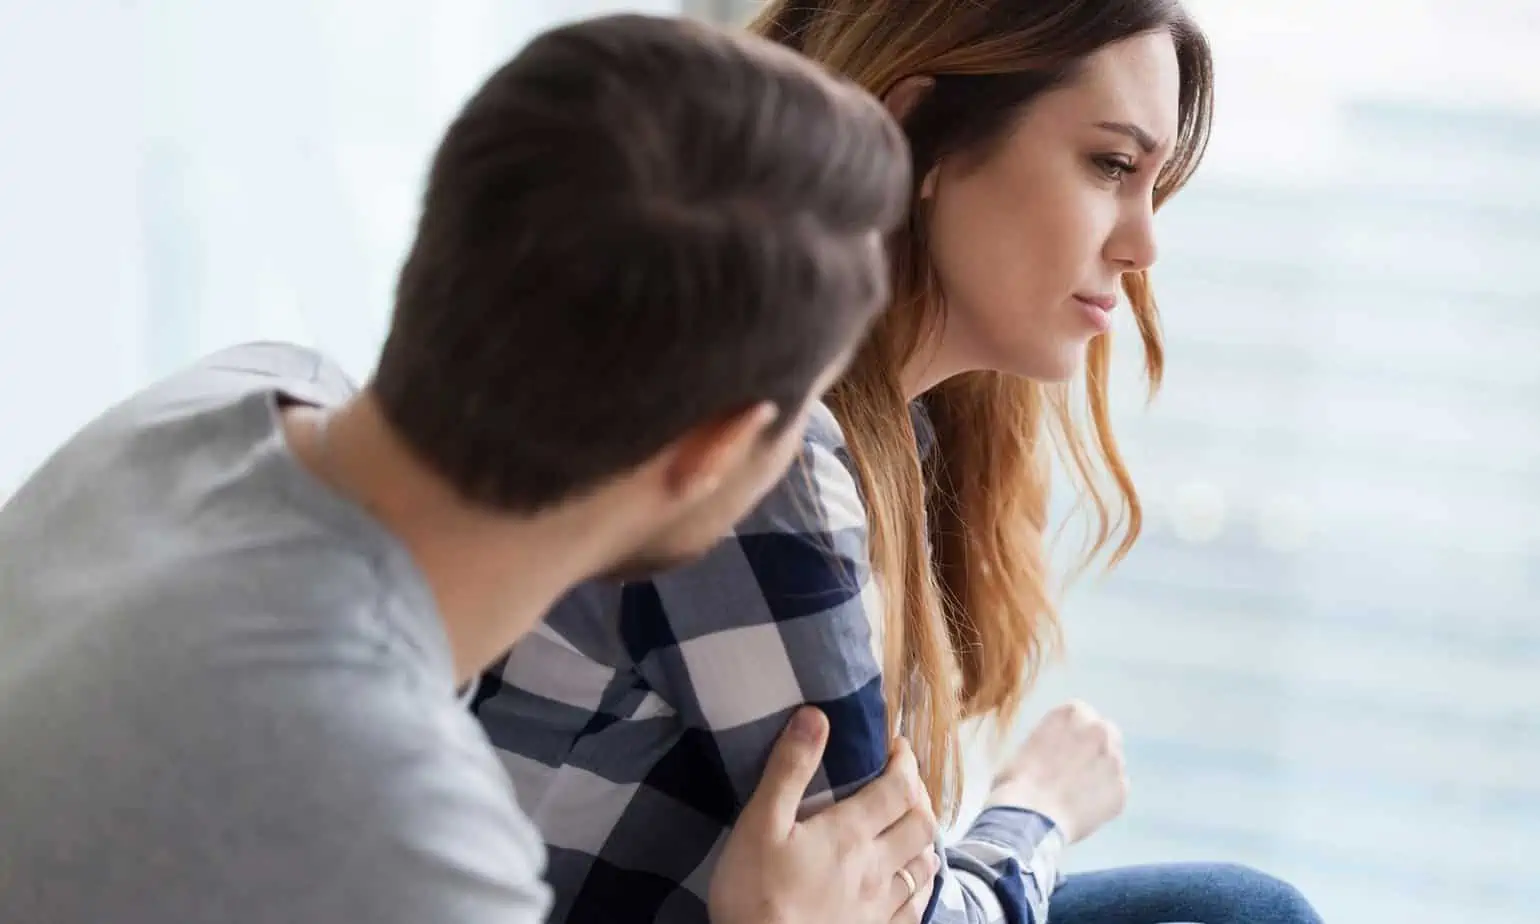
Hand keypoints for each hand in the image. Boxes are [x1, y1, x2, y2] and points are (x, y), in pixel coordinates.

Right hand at [709, 708, 941, 923]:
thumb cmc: (754, 893)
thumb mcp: (760, 824)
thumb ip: (789, 769)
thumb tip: (816, 716)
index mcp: (850, 833)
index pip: (898, 787)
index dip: (904, 762)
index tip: (897, 747)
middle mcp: (877, 866)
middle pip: (921, 823)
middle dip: (919, 798)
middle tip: (902, 786)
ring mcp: (881, 906)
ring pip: (925, 864)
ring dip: (924, 840)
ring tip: (910, 828)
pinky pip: (917, 907)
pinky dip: (921, 885)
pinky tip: (912, 882)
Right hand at [986, 700, 1128, 844]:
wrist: (1028, 818)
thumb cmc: (1015, 783)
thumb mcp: (1027, 748)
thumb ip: (1050, 743)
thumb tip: (1054, 755)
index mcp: (1072, 713)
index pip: (1080, 714)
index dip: (1071, 734)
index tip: (1062, 749)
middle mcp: (1098, 730)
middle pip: (1105, 733)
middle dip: (1095, 748)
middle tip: (1077, 770)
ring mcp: (1114, 760)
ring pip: (1113, 764)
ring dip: (1100, 774)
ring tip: (1075, 796)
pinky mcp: (1122, 789)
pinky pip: (1115, 791)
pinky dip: (1104, 800)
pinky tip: (1082, 811)